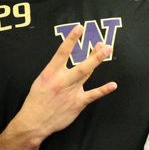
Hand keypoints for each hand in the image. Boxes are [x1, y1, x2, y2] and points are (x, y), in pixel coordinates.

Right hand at [13, 25, 117, 139]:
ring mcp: (71, 92)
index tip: (79, 28)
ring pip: (87, 74)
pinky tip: (113, 85)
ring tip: (107, 51)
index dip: (71, 39)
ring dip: (96, 61)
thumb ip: (55, 71)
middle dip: (94, 55)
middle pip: (81, 66)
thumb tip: (66, 60)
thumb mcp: (41, 80)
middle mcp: (61, 81)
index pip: (62, 52)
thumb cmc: (37, 100)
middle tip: (104, 45)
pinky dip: (103, 90)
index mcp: (50, 73)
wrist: (35, 122)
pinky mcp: (77, 103)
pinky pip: (93, 94)